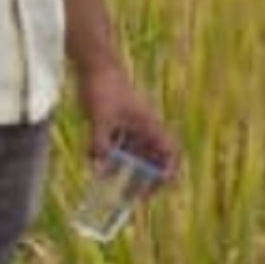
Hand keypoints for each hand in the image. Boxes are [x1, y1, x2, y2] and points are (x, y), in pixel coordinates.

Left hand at [78, 66, 179, 183]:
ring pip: (134, 154)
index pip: (169, 153)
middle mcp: (144, 128)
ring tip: (114, 187)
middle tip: (134, 197)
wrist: (96, 66)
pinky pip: (118, 145)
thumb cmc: (105, 90)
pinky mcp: (117, 122)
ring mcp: (131, 125)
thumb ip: (100, 143)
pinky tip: (94, 161)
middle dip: (145, 179)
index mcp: (149, 127)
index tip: (161, 187)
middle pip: (152, 159)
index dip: (169, 171)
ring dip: (126, 170)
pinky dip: (110, 155)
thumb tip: (97, 167)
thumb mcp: (101, 119)